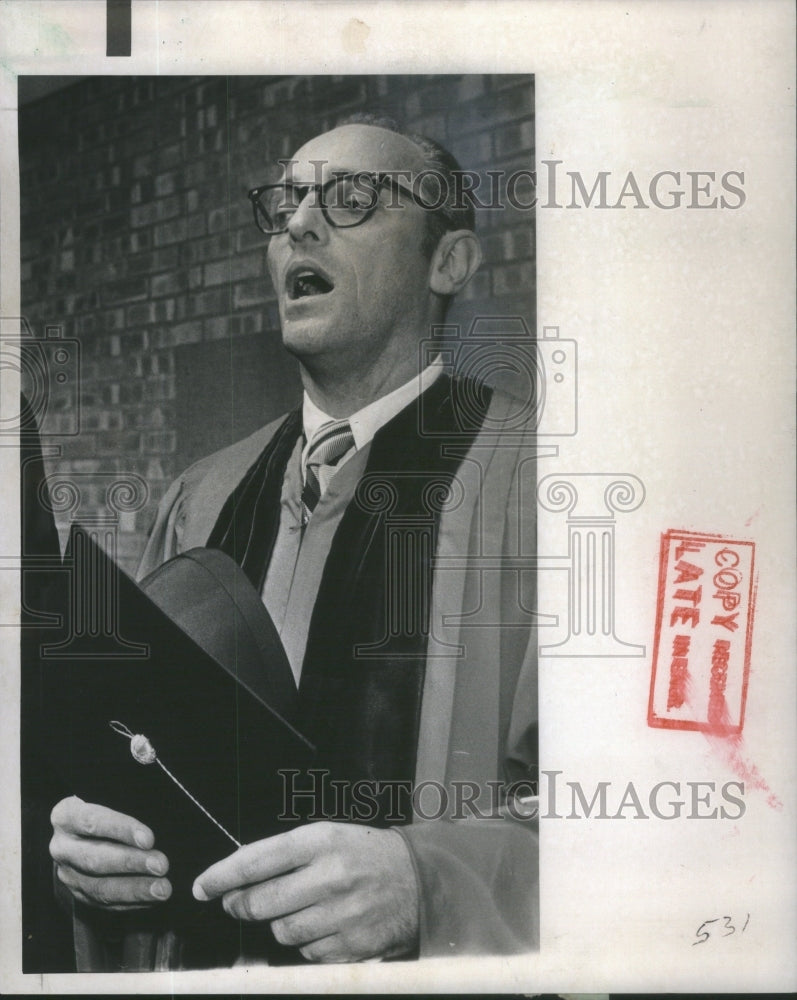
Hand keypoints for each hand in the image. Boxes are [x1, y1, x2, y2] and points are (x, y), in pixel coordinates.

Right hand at [49, 795, 171, 909]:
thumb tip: (151, 835)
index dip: (121, 830)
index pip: (92, 822)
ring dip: (135, 889)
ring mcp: (68, 874)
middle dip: (131, 864)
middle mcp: (62, 848)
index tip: (149, 839)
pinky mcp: (78, 895)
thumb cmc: (106, 813)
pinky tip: (152, 898)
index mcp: (66, 817)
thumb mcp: (111, 801)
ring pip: (99, 887)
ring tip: (161, 888)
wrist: (83, 833)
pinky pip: (105, 903)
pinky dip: (131, 901)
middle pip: (95, 859)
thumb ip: (128, 810)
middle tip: (161, 865)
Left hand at [193, 821, 418, 962]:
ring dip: (277, 924)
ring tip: (292, 909)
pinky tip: (321, 925)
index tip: (202, 886)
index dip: (222, 875)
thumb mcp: (328, 836)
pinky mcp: (351, 946)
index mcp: (321, 841)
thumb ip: (285, 853)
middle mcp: (330, 876)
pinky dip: (305, 942)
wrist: (420, 880)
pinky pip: (306, 953)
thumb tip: (238, 877)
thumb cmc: (366, 854)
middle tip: (236, 902)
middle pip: (261, 902)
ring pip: (281, 931)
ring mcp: (341, 914)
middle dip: (240, 904)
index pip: (256, 860)